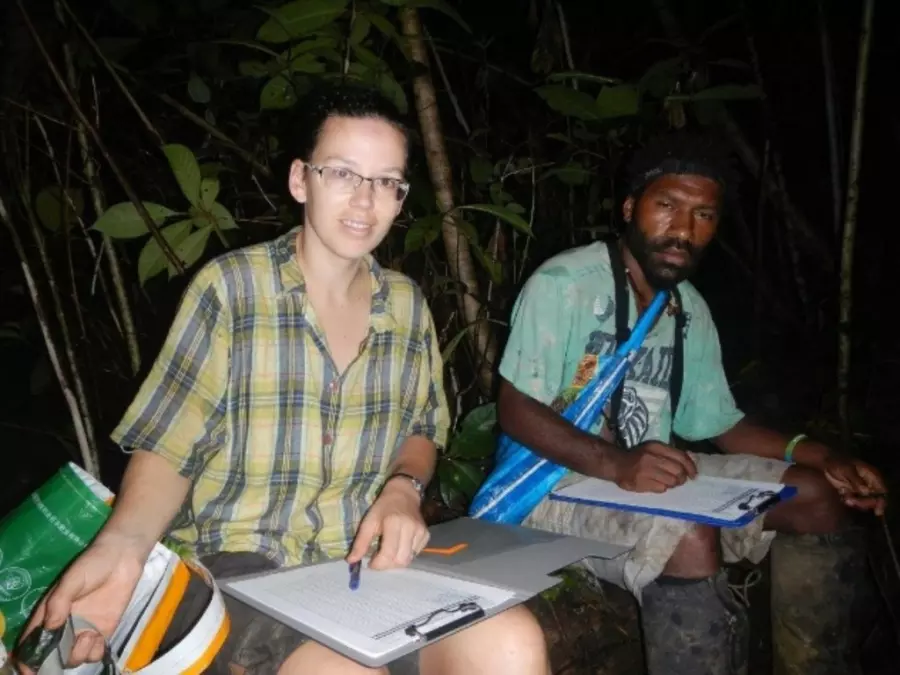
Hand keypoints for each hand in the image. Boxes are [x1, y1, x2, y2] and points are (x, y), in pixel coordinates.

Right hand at [13, 533, 144, 671]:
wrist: (123, 557)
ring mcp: (84, 629)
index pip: (33, 639)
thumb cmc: (93, 564)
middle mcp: (64, 625)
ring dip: (77, 654)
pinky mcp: (103, 631)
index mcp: (49, 612)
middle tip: (69, 646)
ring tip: (88, 636)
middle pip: (52, 654)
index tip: (30, 668)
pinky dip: (95, 652)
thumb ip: (59, 602)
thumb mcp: (72, 579)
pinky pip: (95, 652)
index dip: (29, 656)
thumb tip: (49, 628)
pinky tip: (100, 638)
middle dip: (56, 659)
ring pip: (73, 657)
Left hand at [346, 479, 428, 570]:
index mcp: (394, 524)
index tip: (370, 563)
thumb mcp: (368, 521)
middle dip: (387, 565)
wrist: (404, 494)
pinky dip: (405, 555)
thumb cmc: (383, 507)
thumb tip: (350, 561)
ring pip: (408, 560)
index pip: (388, 555)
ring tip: (388, 552)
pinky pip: (415, 554)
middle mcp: (411, 529)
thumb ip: (360, 542)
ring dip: (396, 561)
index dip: (378, 564)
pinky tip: (398, 546)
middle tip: (379, 559)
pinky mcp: (426, 536)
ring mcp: (421, 533)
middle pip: (400, 561)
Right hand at [609, 441, 697, 492]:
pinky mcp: (641, 483)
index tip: (693, 474)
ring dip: (673, 484)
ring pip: (672, 481)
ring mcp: (646, 471)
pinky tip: (658, 485)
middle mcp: (651, 458)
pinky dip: (663, 488)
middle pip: (678, 471)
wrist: (617, 464)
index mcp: (656, 447)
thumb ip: (670, 453)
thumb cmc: (638, 457)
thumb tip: (690, 460)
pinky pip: (662, 489)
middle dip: (682, 478)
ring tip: (668, 482)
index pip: (680, 456)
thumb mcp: (654, 449)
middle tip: (679, 480)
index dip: (691, 467)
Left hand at [822, 455, 887, 515]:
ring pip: (864, 502)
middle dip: (864, 502)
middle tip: (852, 500)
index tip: (877, 510)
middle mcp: (869, 484)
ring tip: (846, 497)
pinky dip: (849, 500)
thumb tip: (866, 492)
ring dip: (856, 502)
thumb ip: (856, 480)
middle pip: (874, 499)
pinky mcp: (853, 493)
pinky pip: (855, 501)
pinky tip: (842, 493)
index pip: (882, 491)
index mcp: (873, 476)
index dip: (881, 501)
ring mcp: (861, 489)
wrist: (827, 464)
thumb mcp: (848, 470)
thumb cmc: (839, 463)